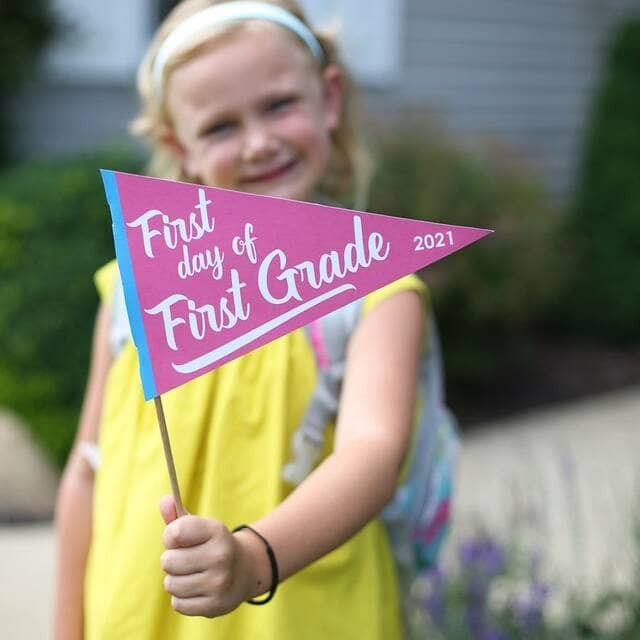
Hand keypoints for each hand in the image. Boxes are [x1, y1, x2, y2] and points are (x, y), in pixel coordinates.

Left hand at [159, 495, 248, 616]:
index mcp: (216, 531)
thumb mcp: (200, 527)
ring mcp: (219, 582)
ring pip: (170, 584)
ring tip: (191, 574)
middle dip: (171, 560)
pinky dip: (182, 598)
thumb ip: (177, 515)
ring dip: (175, 580)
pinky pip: (178, 603)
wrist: (245, 571)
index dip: (170, 536)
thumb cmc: (212, 545)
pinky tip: (196, 589)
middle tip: (186, 558)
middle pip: (167, 561)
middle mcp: (220, 555)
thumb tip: (164, 500)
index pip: (174, 533)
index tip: (178, 537)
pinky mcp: (214, 605)